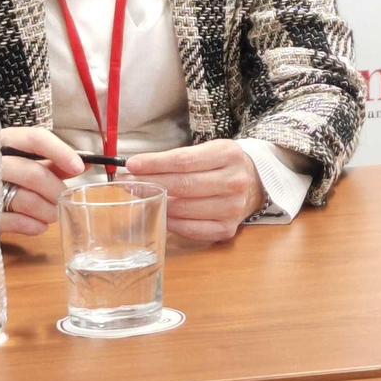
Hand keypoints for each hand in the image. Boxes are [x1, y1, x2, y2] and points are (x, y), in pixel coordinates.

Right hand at [0, 127, 84, 236]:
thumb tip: (82, 163)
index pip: (35, 138)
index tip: (79, 168)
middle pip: (33, 173)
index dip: (60, 152)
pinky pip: (9, 221)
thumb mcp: (19, 162)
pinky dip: (31, 225)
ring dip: (47, 210)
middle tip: (65, 200)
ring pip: (23, 198)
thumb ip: (49, 162)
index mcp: (1, 141)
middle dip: (56, 190)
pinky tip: (39, 226)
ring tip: (53, 215)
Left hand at [121, 139, 263, 242]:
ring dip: (157, 204)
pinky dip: (171, 223)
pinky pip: (190, 229)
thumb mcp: (207, 151)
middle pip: (183, 185)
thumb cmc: (220, 165)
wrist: (253, 183)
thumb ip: (177, 160)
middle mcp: (235, 181)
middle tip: (127, 183)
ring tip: (142, 198)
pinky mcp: (227, 229)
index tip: (132, 165)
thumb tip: (136, 169)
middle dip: (150, 183)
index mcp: (229, 155)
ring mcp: (233, 207)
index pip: (184, 160)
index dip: (155, 163)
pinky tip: (161, 214)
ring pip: (183, 209)